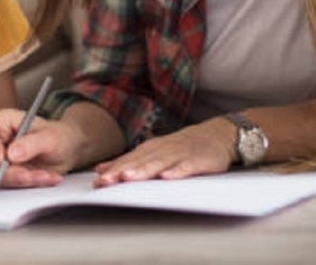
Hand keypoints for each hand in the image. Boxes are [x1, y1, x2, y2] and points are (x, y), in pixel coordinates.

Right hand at [0, 108, 68, 188]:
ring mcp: (1, 159)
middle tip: (27, 174)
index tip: (2, 158)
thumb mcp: (50, 137)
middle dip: (5, 171)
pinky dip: (28, 183)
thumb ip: (31, 143)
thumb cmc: (60, 136)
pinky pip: (11, 183)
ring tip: (44, 175)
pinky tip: (47, 177)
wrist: (70, 150)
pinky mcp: (8, 174)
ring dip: (21, 178)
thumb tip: (11, 153)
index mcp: (2, 122)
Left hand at [93, 118, 235, 186]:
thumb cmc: (181, 147)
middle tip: (106, 181)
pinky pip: (186, 166)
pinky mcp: (198, 160)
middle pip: (140, 162)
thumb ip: (129, 161)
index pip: (129, 161)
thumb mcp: (153, 151)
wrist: (216, 134)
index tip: (98, 181)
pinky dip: (177, 171)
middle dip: (122, 171)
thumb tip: (101, 169)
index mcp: (150, 149)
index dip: (113, 170)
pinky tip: (167, 177)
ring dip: (143, 170)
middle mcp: (162, 150)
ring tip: (129, 178)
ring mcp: (180, 154)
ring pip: (159, 163)